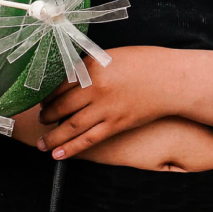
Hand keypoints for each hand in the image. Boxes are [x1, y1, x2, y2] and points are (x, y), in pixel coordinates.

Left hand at [37, 46, 212, 159]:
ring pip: (70, 126)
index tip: (41, 100)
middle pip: (60, 105)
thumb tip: (68, 80)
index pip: (59, 84)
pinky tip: (58, 155)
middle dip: (46, 115)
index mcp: (92, 66)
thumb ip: (89, 67)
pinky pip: (88, 139)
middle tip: (40, 119)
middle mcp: (95, 88)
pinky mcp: (116, 124)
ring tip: (42, 144)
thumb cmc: (145, 63)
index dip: (46, 95)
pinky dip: (71, 148)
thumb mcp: (111, 56)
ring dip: (53, 137)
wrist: (172, 79)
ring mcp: (105, 108)